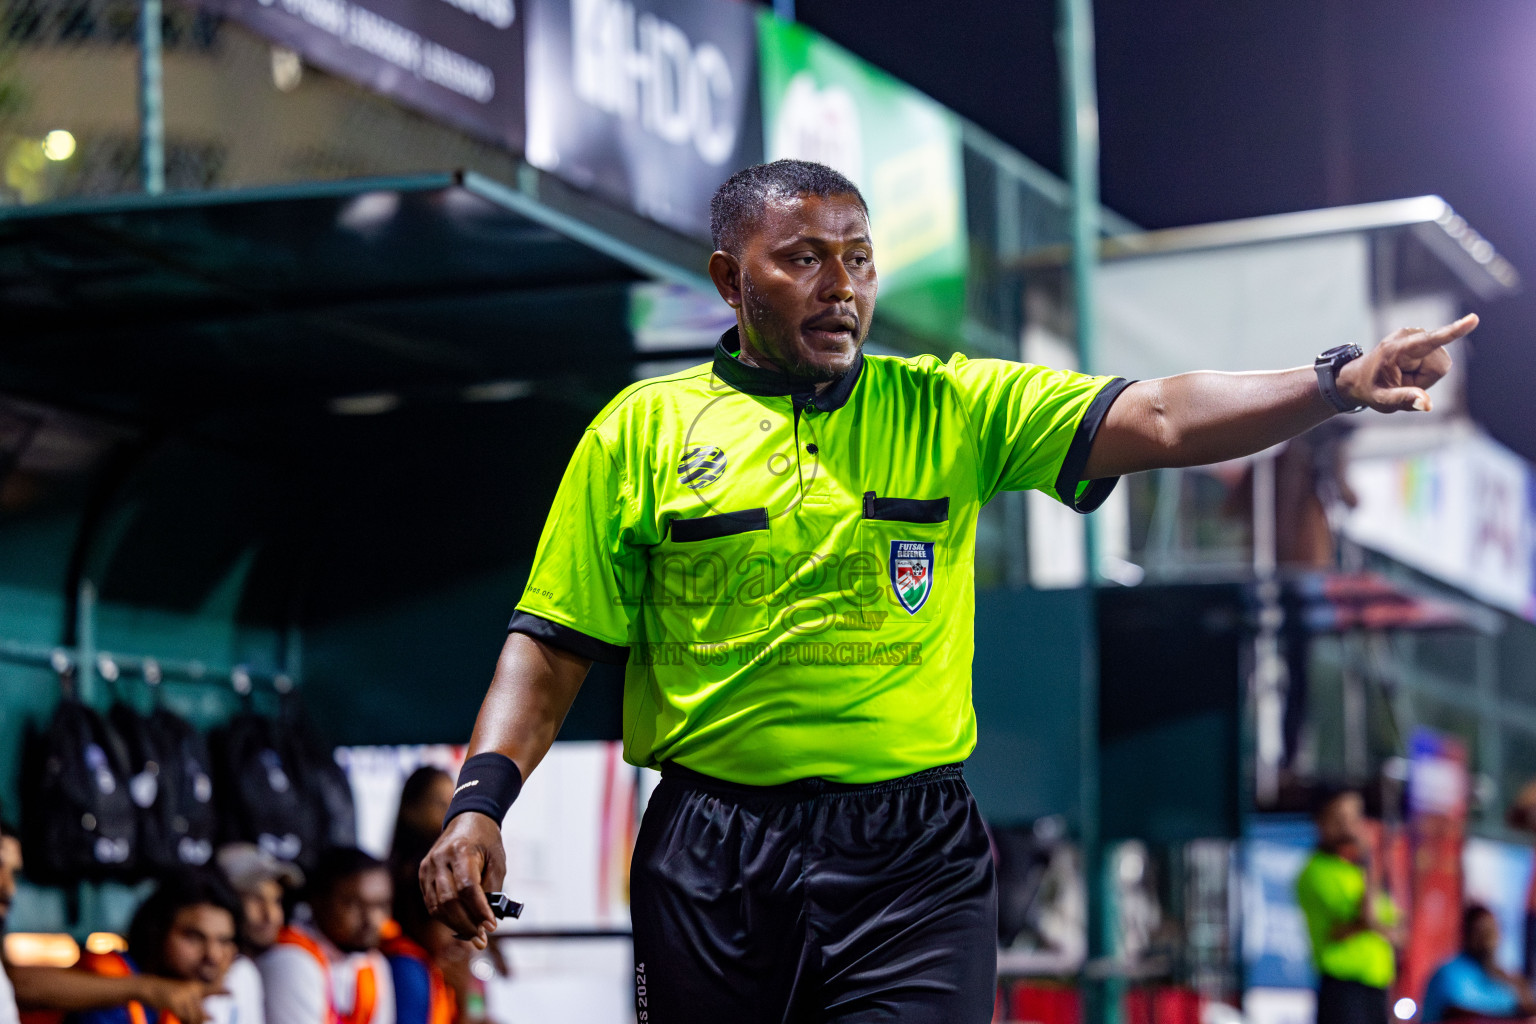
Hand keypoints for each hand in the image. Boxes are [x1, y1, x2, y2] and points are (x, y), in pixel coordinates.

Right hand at [136, 976, 222, 1023]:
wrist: (147, 986)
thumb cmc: (164, 993)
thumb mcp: (180, 995)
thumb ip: (192, 1005)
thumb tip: (205, 1018)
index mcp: (195, 987)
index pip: (212, 989)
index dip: (223, 992)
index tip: (233, 994)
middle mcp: (192, 990)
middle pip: (200, 1013)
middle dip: (200, 1021)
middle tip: (209, 1020)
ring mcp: (183, 995)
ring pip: (193, 1016)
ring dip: (192, 1023)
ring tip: (186, 1020)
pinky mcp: (174, 1002)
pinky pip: (183, 1016)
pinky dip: (183, 1021)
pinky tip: (183, 1021)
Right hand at [420, 811, 506, 948]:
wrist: (468, 819)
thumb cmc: (486, 841)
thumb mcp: (497, 861)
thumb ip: (492, 888)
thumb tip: (487, 919)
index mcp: (461, 851)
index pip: (467, 888)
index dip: (479, 910)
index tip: (492, 926)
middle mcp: (440, 859)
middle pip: (449, 900)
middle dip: (466, 924)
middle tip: (481, 939)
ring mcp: (428, 867)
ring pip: (437, 905)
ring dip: (455, 925)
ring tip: (473, 936)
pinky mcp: (423, 874)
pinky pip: (431, 902)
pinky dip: (445, 917)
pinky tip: (459, 924)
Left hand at [1337, 314, 1477, 412]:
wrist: (1358, 377)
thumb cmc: (1370, 389)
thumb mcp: (1382, 400)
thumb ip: (1404, 400)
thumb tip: (1427, 404)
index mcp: (1398, 349)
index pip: (1431, 340)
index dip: (1453, 332)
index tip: (1473, 319)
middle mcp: (1409, 335)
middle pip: (1440, 365)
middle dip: (1427, 379)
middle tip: (1403, 382)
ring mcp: (1416, 334)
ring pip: (1441, 364)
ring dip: (1426, 375)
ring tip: (1405, 376)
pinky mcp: (1421, 337)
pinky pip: (1438, 360)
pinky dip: (1426, 370)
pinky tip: (1409, 369)